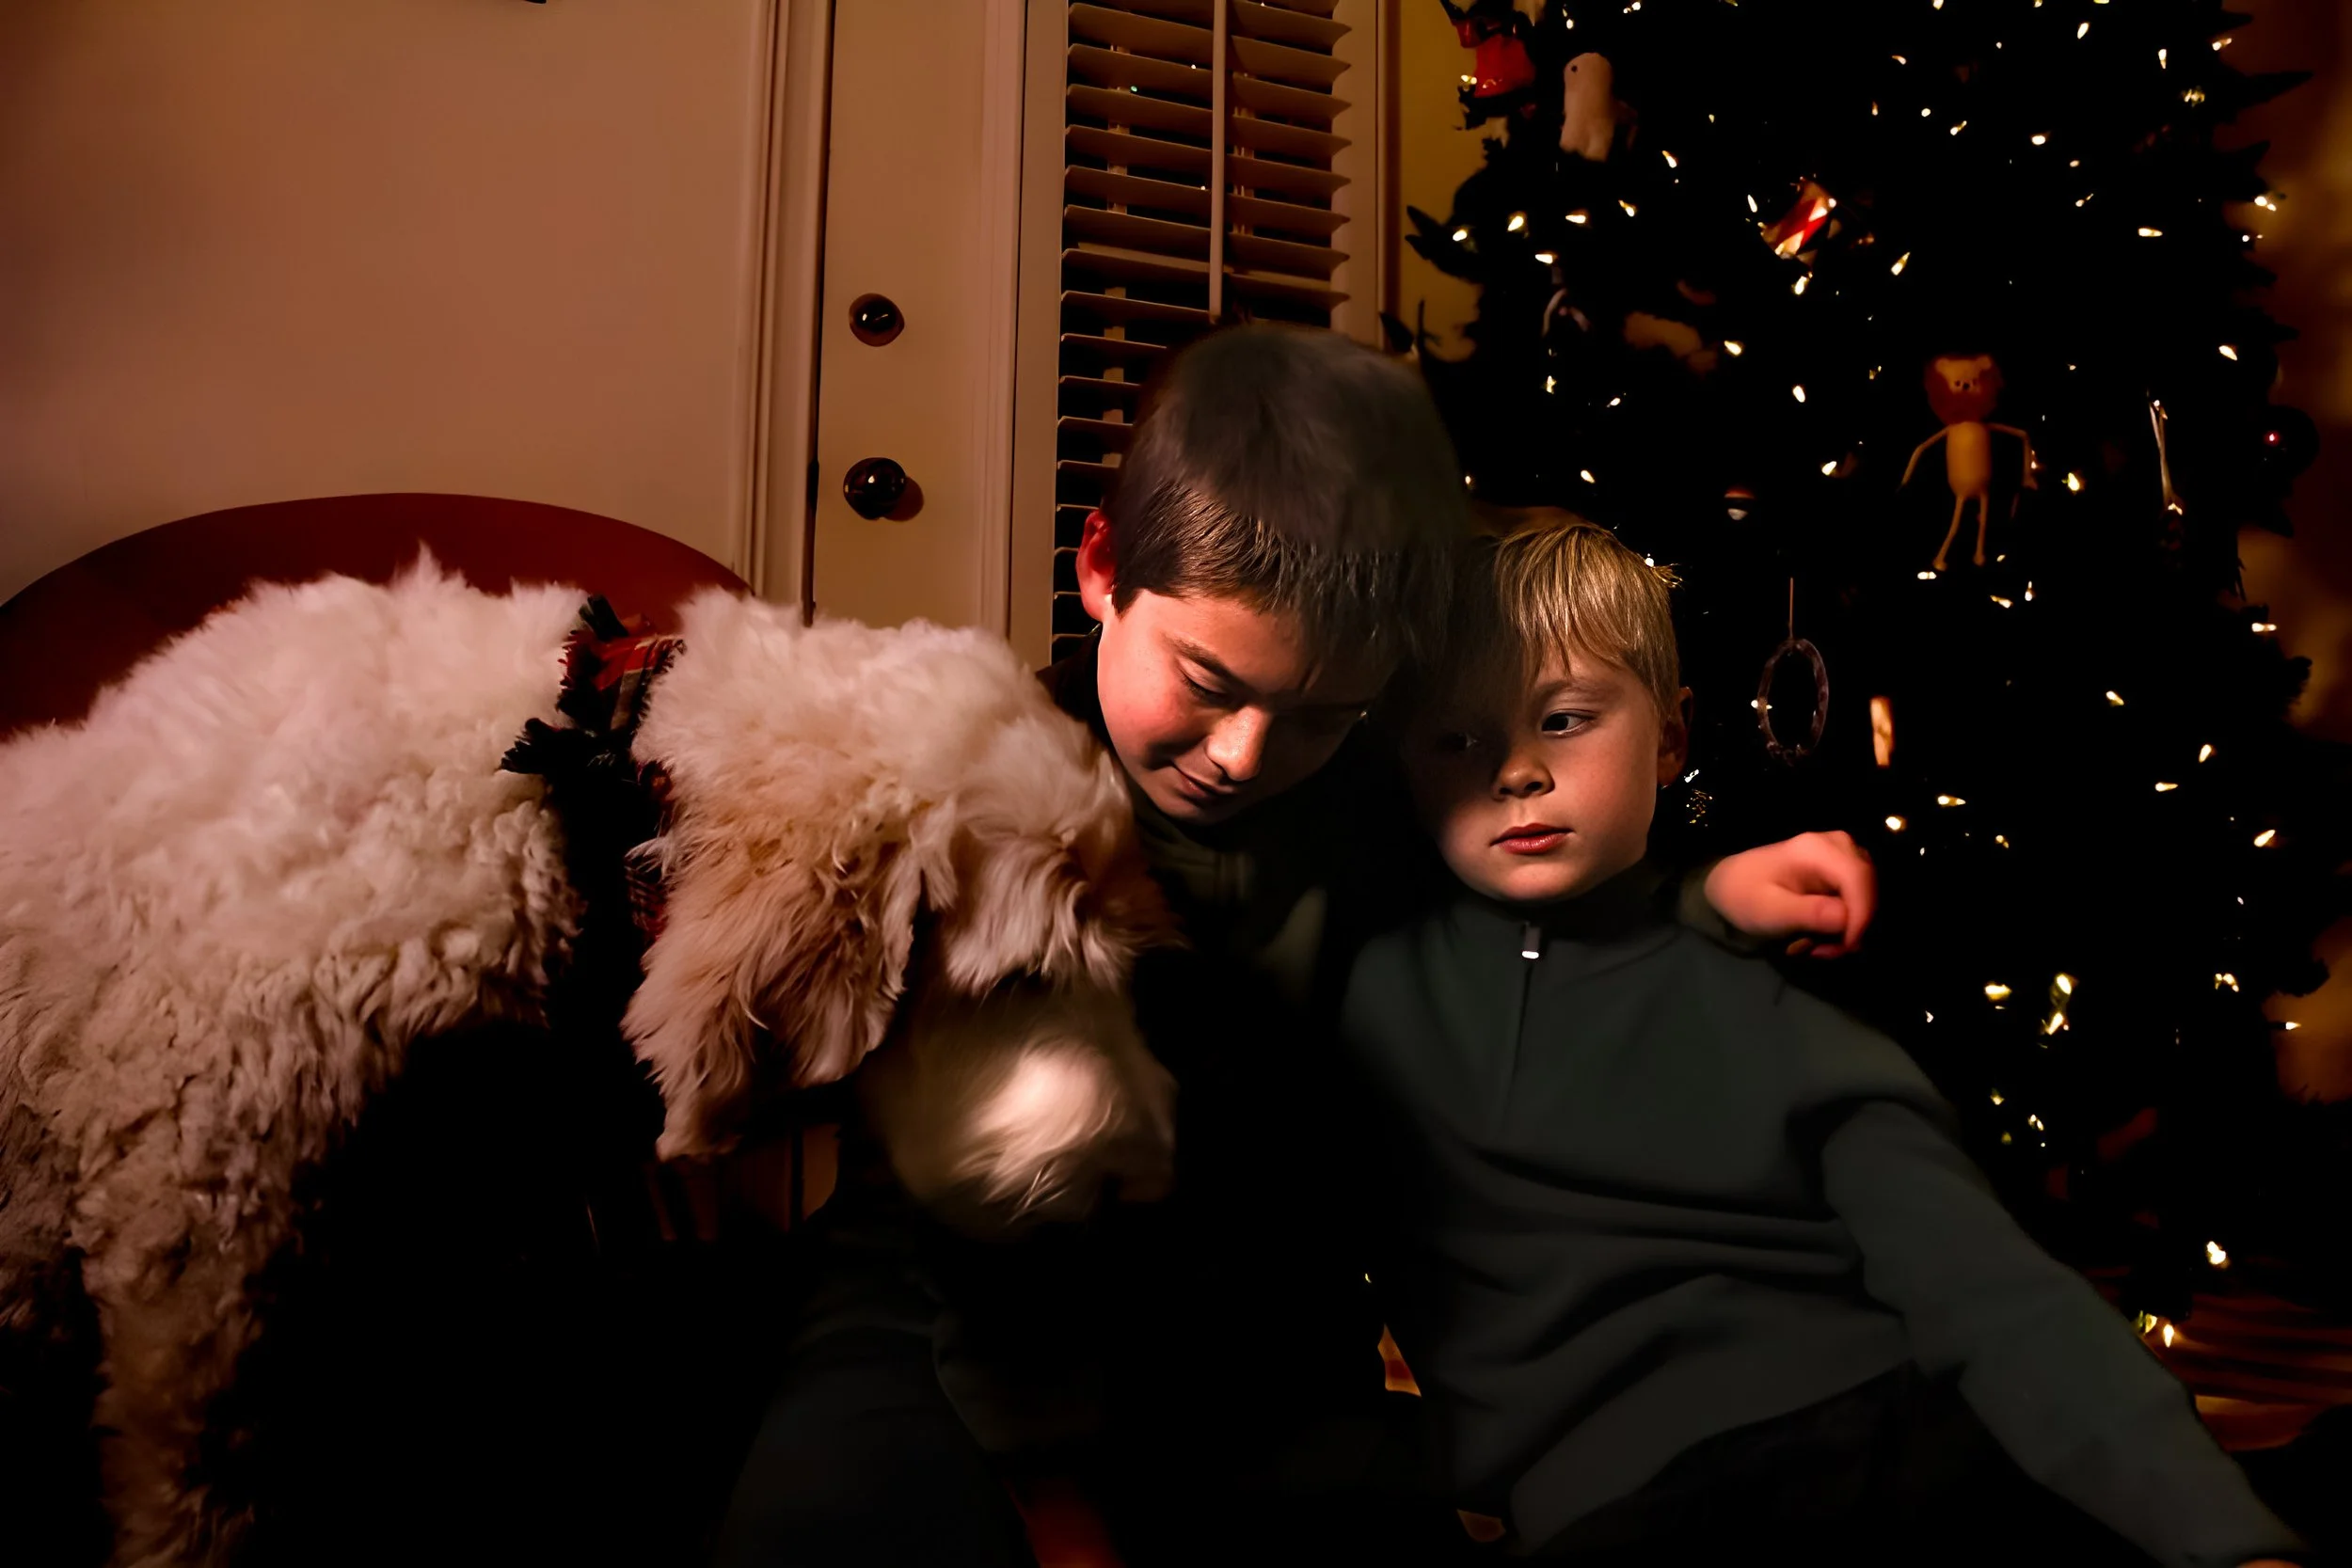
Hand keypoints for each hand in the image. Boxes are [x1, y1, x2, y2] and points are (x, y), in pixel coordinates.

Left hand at [1704, 830, 1875, 957]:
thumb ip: (1810, 913)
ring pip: (1866, 899)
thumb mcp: (1771, 910)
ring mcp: (1842, 857)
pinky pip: (1857, 901)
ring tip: (1813, 946)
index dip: (1863, 915)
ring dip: (1846, 930)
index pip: (1860, 878)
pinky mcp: (1841, 872)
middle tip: (1820, 952)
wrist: (1729, 885)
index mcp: (1818, 849)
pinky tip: (1817, 936)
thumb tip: (1848, 919)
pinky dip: (1842, 924)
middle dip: (1853, 927)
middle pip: (1869, 889)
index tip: (1847, 946)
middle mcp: (1837, 845)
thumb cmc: (1744, 896)